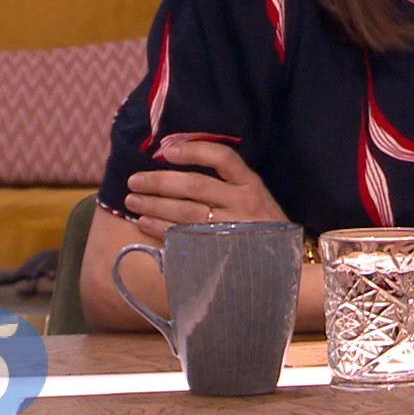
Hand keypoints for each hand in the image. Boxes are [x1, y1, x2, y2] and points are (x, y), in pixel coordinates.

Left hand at [124, 140, 286, 237]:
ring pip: (185, 211)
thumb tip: (181, 165)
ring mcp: (230, 227)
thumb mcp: (256, 197)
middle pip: (195, 186)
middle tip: (134, 181)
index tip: (166, 151)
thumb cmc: (263, 225)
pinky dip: (160, 228)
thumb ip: (228, 183)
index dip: (193, 151)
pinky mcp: (219, 249)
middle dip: (160, 182)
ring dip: (154, 204)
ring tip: (132, 200)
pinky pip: (183, 236)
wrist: (282, 263)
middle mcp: (242, 202)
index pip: (223, 158)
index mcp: (251, 184)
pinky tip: (144, 222)